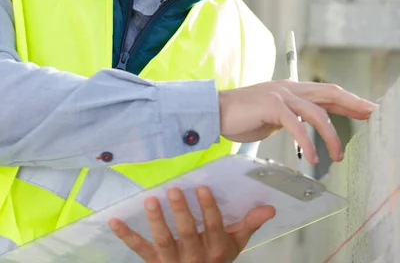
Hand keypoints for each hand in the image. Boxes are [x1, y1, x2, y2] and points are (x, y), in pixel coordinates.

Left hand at [109, 186, 274, 261]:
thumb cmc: (217, 260)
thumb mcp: (236, 245)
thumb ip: (249, 224)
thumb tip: (270, 207)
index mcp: (216, 250)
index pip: (213, 226)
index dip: (207, 208)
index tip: (201, 187)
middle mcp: (195, 258)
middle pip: (187, 233)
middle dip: (180, 212)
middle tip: (173, 189)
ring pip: (164, 242)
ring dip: (156, 222)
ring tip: (150, 201)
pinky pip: (140, 250)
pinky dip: (126, 236)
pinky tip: (114, 220)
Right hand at [219, 80, 376, 163]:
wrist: (215, 111)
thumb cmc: (243, 115)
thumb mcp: (274, 115)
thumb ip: (292, 115)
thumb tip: (308, 125)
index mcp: (291, 89)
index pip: (326, 92)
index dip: (348, 100)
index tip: (366, 109)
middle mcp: (289, 88)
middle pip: (329, 93)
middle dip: (353, 104)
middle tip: (371, 115)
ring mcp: (280, 95)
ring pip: (317, 112)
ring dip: (330, 135)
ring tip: (337, 155)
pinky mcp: (271, 106)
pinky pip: (296, 125)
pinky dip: (307, 142)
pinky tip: (312, 157)